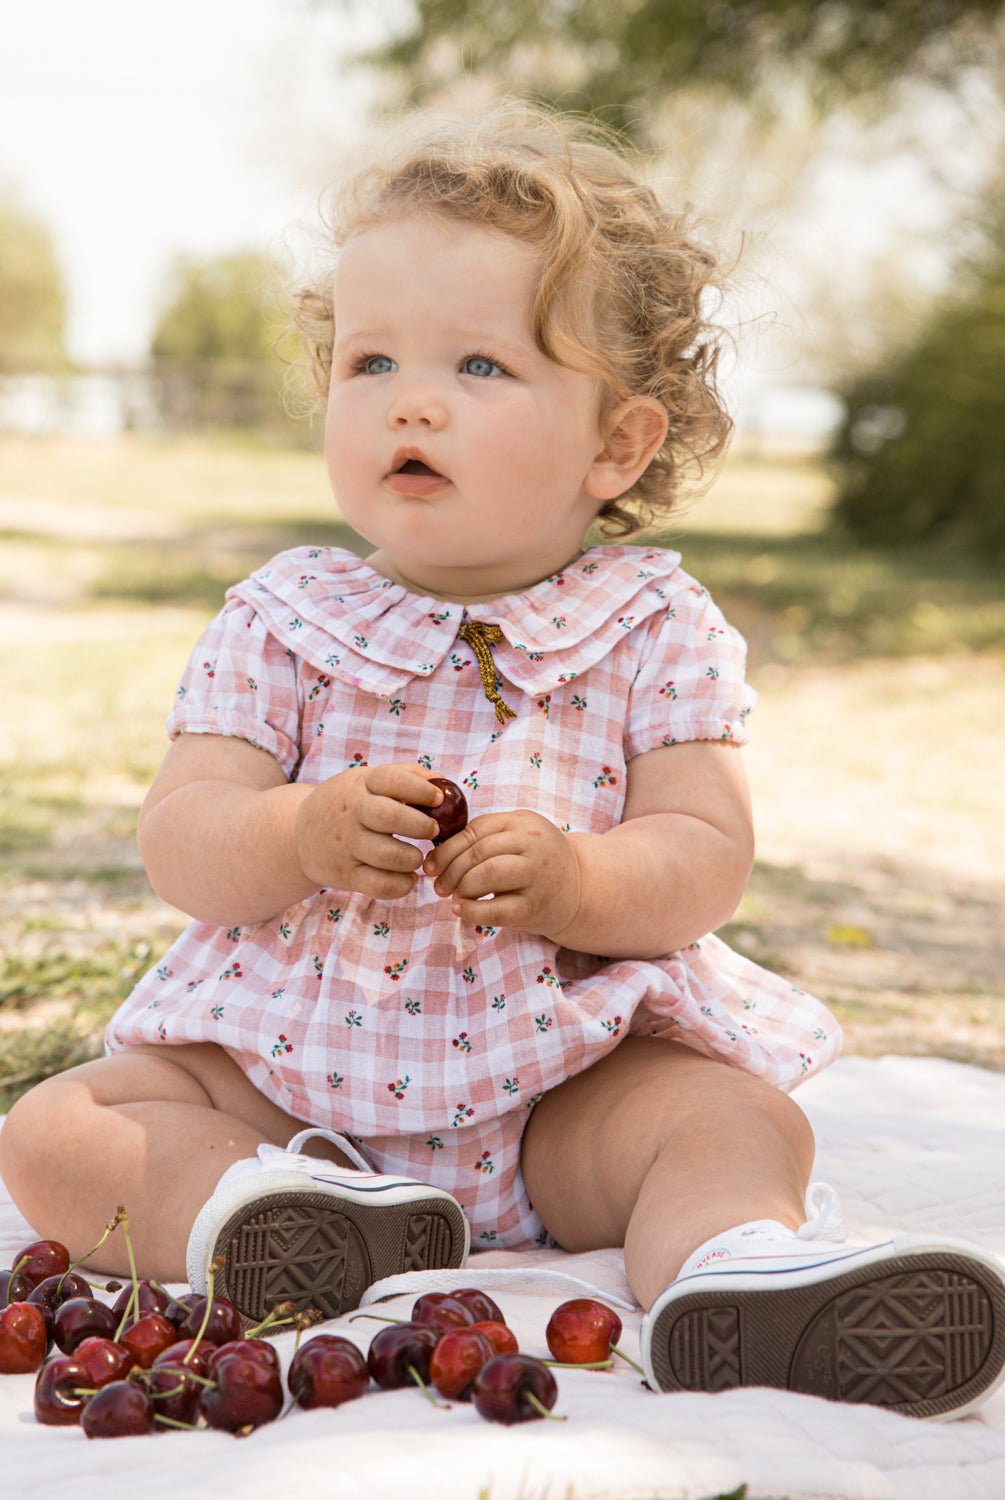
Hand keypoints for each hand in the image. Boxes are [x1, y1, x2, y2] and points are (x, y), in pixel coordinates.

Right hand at [295, 763, 443, 899]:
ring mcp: (346, 845)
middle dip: (421, 826)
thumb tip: (442, 781)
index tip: (438, 799)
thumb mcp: (364, 780)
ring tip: (416, 857)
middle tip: (433, 830)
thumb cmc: (346, 804)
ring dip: (413, 858)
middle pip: (392, 818)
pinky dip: (401, 885)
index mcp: (360, 785)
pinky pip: (379, 885)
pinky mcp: (345, 874)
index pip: (392, 779)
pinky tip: (407, 878)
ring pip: (389, 855)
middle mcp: (352, 814)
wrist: (298, 835)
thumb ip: (403, 776)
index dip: (420, 789)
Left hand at [423, 810, 581, 937]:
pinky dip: (472, 910)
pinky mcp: (536, 905)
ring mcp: (538, 874)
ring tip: (454, 895)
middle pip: (480, 851)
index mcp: (524, 821)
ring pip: (489, 874)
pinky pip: (498, 909)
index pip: (477, 829)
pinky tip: (459, 909)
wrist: (579, 889)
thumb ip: (485, 839)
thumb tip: (436, 856)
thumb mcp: (518, 838)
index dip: (448, 849)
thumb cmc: (535, 863)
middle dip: (451, 870)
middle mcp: (534, 844)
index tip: (431, 865)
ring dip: (463, 886)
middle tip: (439, 885)